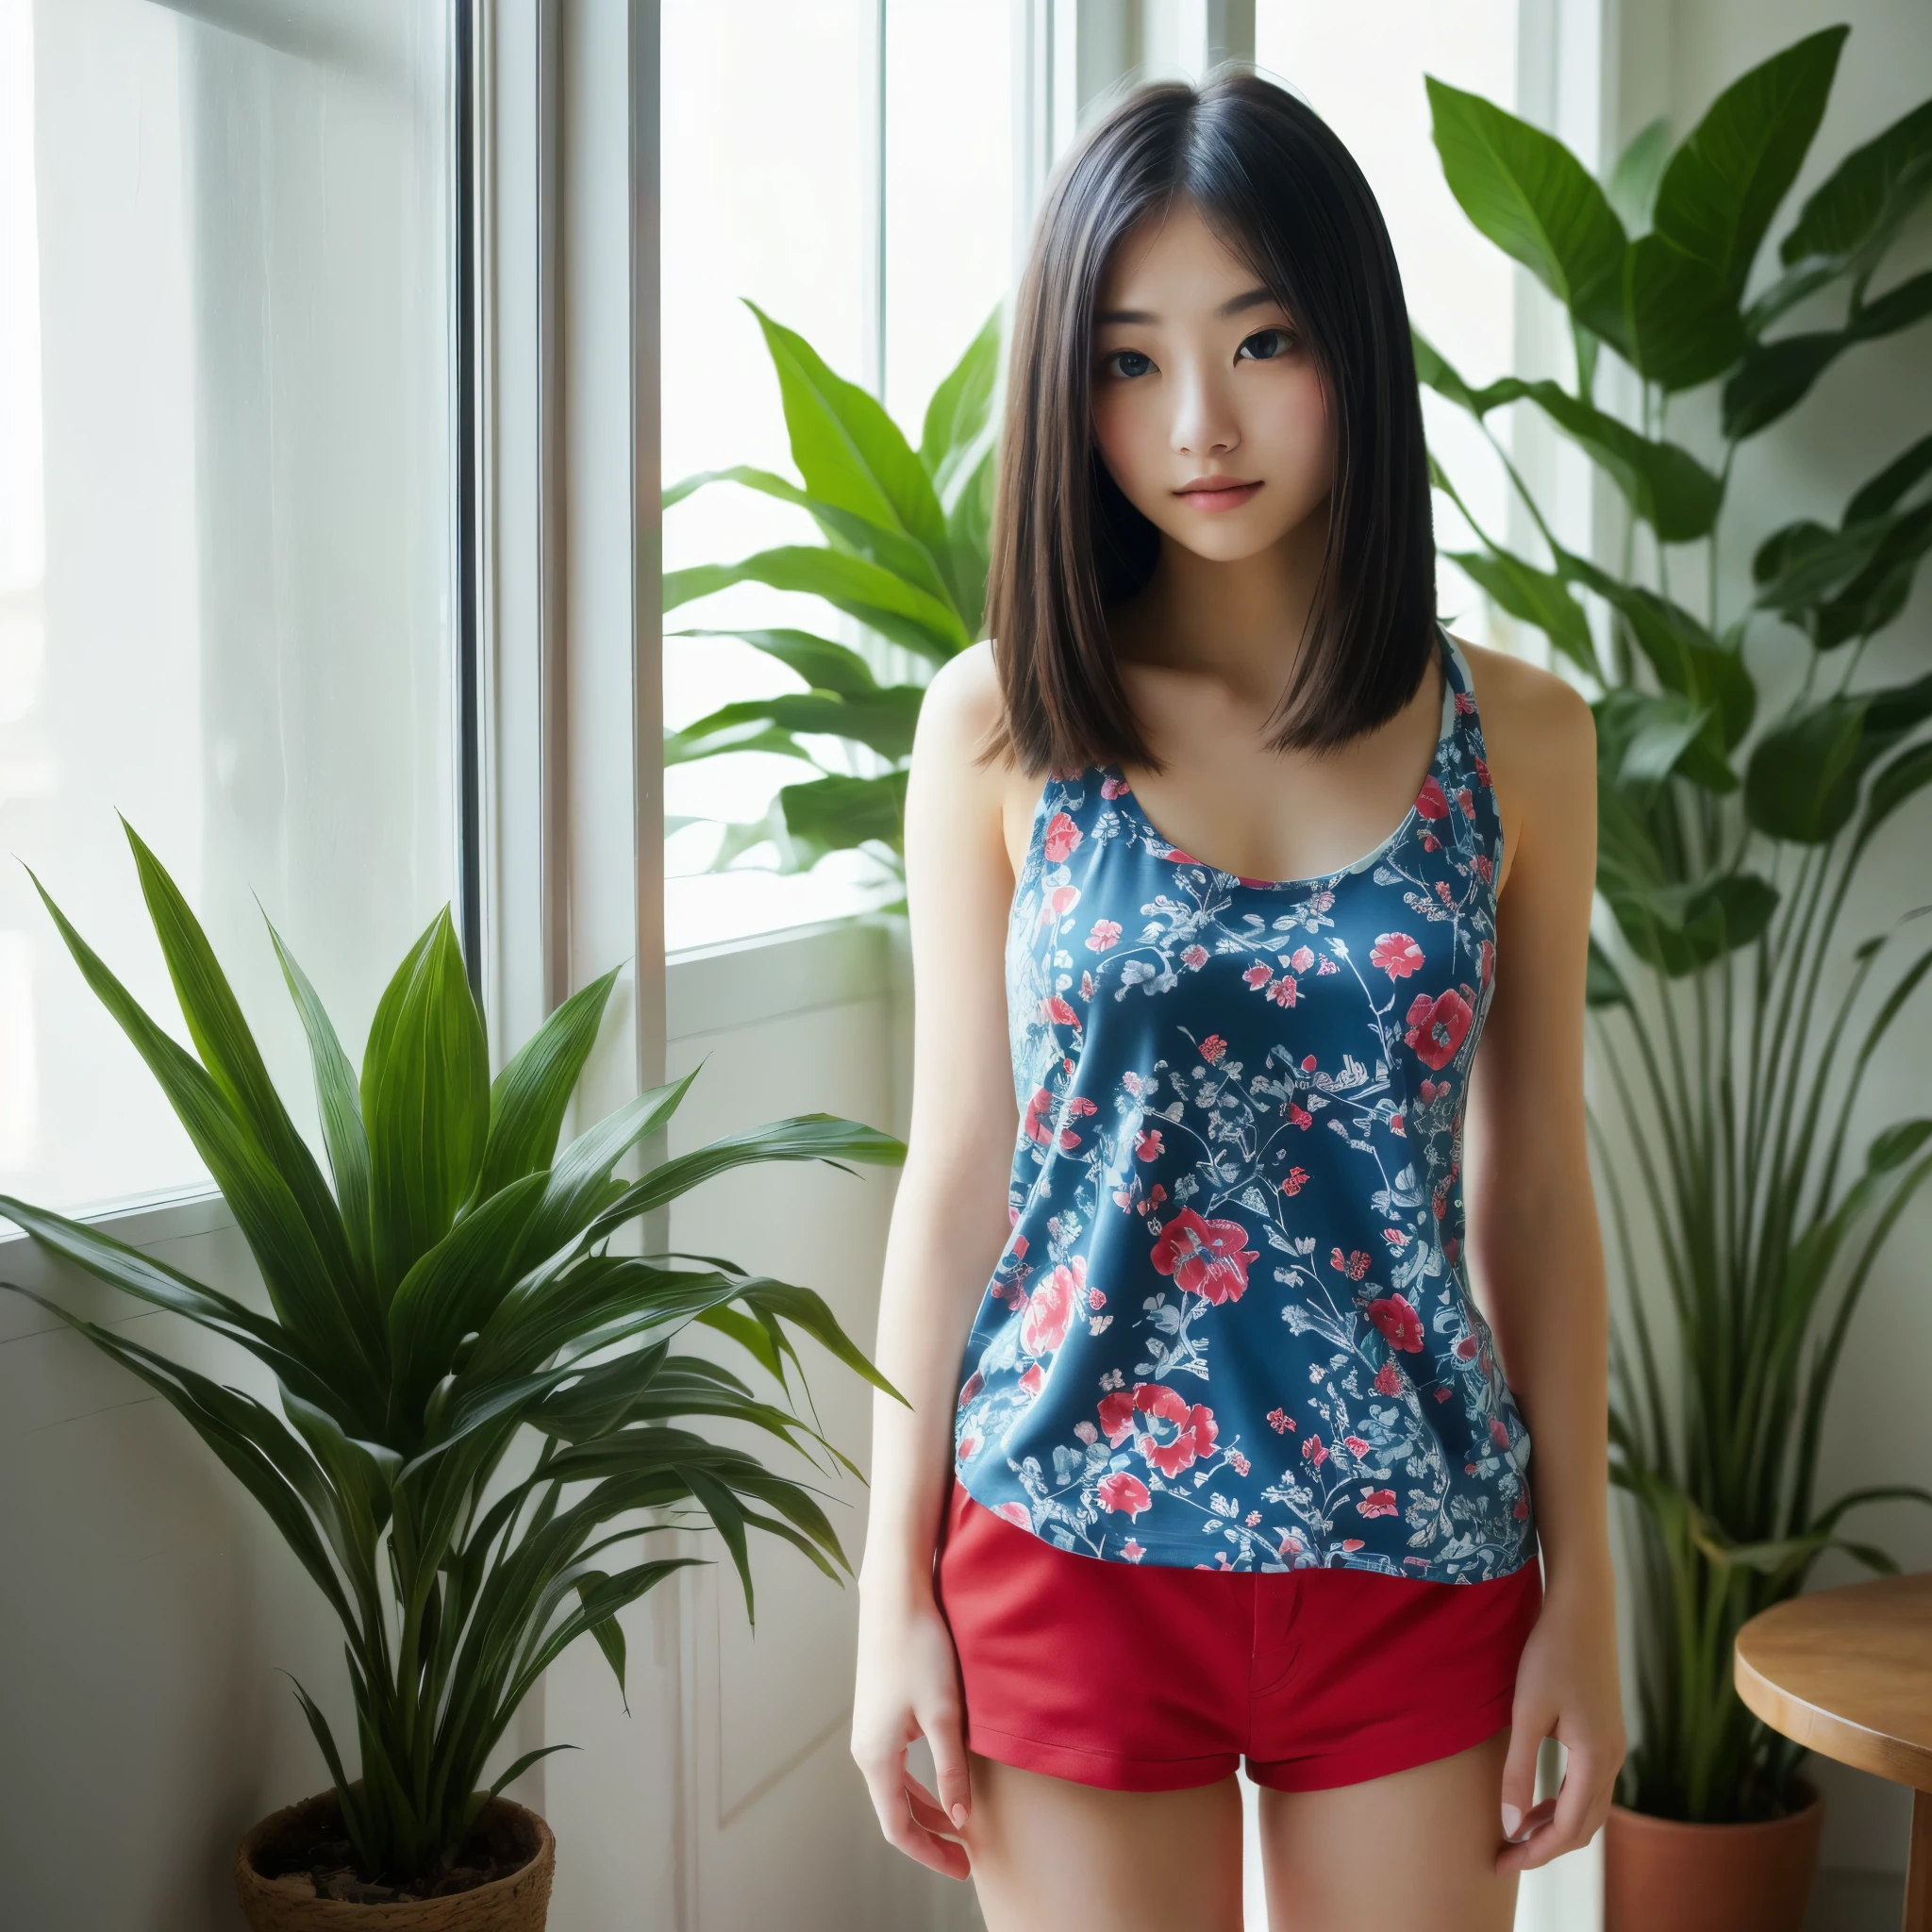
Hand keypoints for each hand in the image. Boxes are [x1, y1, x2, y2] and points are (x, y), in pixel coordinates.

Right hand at [851, 1581, 973, 1881]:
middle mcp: (865, 1750)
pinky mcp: (878, 1714)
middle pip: (894, 1812)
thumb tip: (959, 1818)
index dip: (930, 1854)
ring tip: (957, 1829)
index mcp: (876, 1757)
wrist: (895, 1599)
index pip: (899, 1827)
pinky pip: (894, 1767)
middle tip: (965, 1857)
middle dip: (929, 1838)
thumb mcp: (945, 1713)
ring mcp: (869, 1731)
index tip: (963, 1868)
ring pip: (893, 1790)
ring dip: (924, 1812)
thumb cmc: (919, 1650)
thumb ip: (951, 1769)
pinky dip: (916, 1786)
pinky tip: (940, 1783)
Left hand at [1496, 1567, 1625, 1874]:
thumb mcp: (1527, 1712)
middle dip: (1546, 1847)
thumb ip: (1520, 1770)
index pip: (1570, 1829)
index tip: (1501, 1862)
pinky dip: (1565, 1803)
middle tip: (1505, 1855)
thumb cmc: (1551, 1654)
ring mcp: (1613, 1747)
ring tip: (1517, 1833)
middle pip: (1585, 1827)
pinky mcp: (1606, 1733)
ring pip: (1590, 1808)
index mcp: (1596, 1759)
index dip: (1536, 1853)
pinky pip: (1589, 1786)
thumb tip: (1511, 1826)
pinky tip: (1538, 1800)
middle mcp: (1613, 1759)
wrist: (1582, 1608)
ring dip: (1556, 1826)